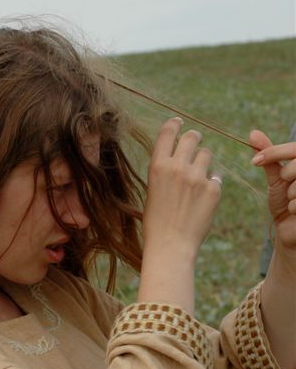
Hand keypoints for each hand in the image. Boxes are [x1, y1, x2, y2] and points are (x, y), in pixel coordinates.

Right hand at [144, 118, 221, 261]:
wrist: (170, 246)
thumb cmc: (156, 223)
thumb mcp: (153, 191)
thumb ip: (164, 171)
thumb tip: (177, 156)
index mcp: (158, 166)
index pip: (168, 132)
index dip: (175, 124)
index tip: (179, 122)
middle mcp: (177, 167)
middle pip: (192, 137)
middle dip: (194, 138)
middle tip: (195, 143)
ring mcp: (197, 177)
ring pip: (207, 154)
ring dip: (203, 161)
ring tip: (197, 179)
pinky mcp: (213, 189)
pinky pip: (215, 177)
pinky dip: (211, 184)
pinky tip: (202, 200)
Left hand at [250, 130, 295, 250]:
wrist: (289, 227)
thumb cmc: (284, 200)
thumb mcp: (276, 176)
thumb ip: (269, 155)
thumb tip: (253, 133)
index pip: (295, 148)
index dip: (274, 152)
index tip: (255, 160)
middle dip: (286, 175)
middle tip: (286, 183)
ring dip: (290, 194)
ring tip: (294, 200)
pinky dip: (293, 207)